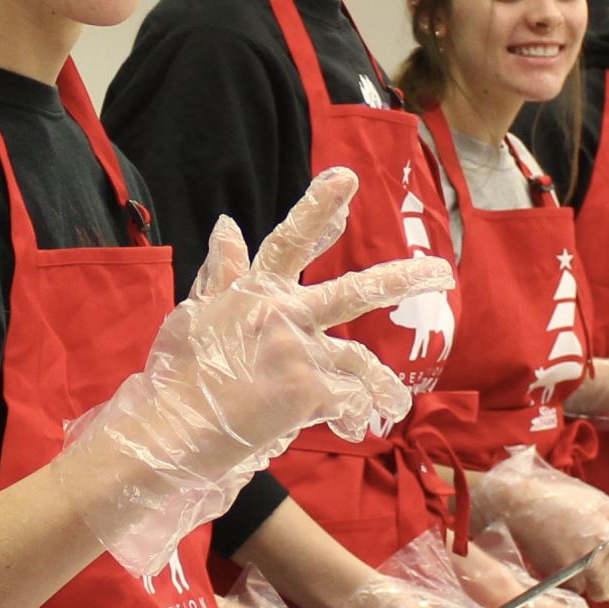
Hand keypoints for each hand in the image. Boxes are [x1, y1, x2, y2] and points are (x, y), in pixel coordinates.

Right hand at [55, 168, 454, 576]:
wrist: (169, 429)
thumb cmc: (176, 376)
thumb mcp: (194, 315)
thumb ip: (220, 274)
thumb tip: (225, 225)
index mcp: (254, 294)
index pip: (289, 241)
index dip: (318, 206)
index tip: (347, 178)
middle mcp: (281, 315)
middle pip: (352, 292)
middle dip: (400, 279)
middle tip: (440, 271)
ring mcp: (296, 352)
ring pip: (360, 360)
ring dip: (384, 383)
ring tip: (397, 402)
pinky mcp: (306, 391)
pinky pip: (346, 401)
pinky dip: (353, 416)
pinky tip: (359, 428)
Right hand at [471, 449, 608, 601]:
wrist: (519, 503)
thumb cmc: (563, 499)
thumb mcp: (603, 504)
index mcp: (608, 539)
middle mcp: (590, 561)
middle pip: (606, 593)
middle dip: (605, 583)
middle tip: (598, 564)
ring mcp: (568, 573)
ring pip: (584, 591)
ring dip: (583, 579)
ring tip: (572, 553)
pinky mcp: (549, 578)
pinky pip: (566, 586)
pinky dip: (566, 577)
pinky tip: (558, 555)